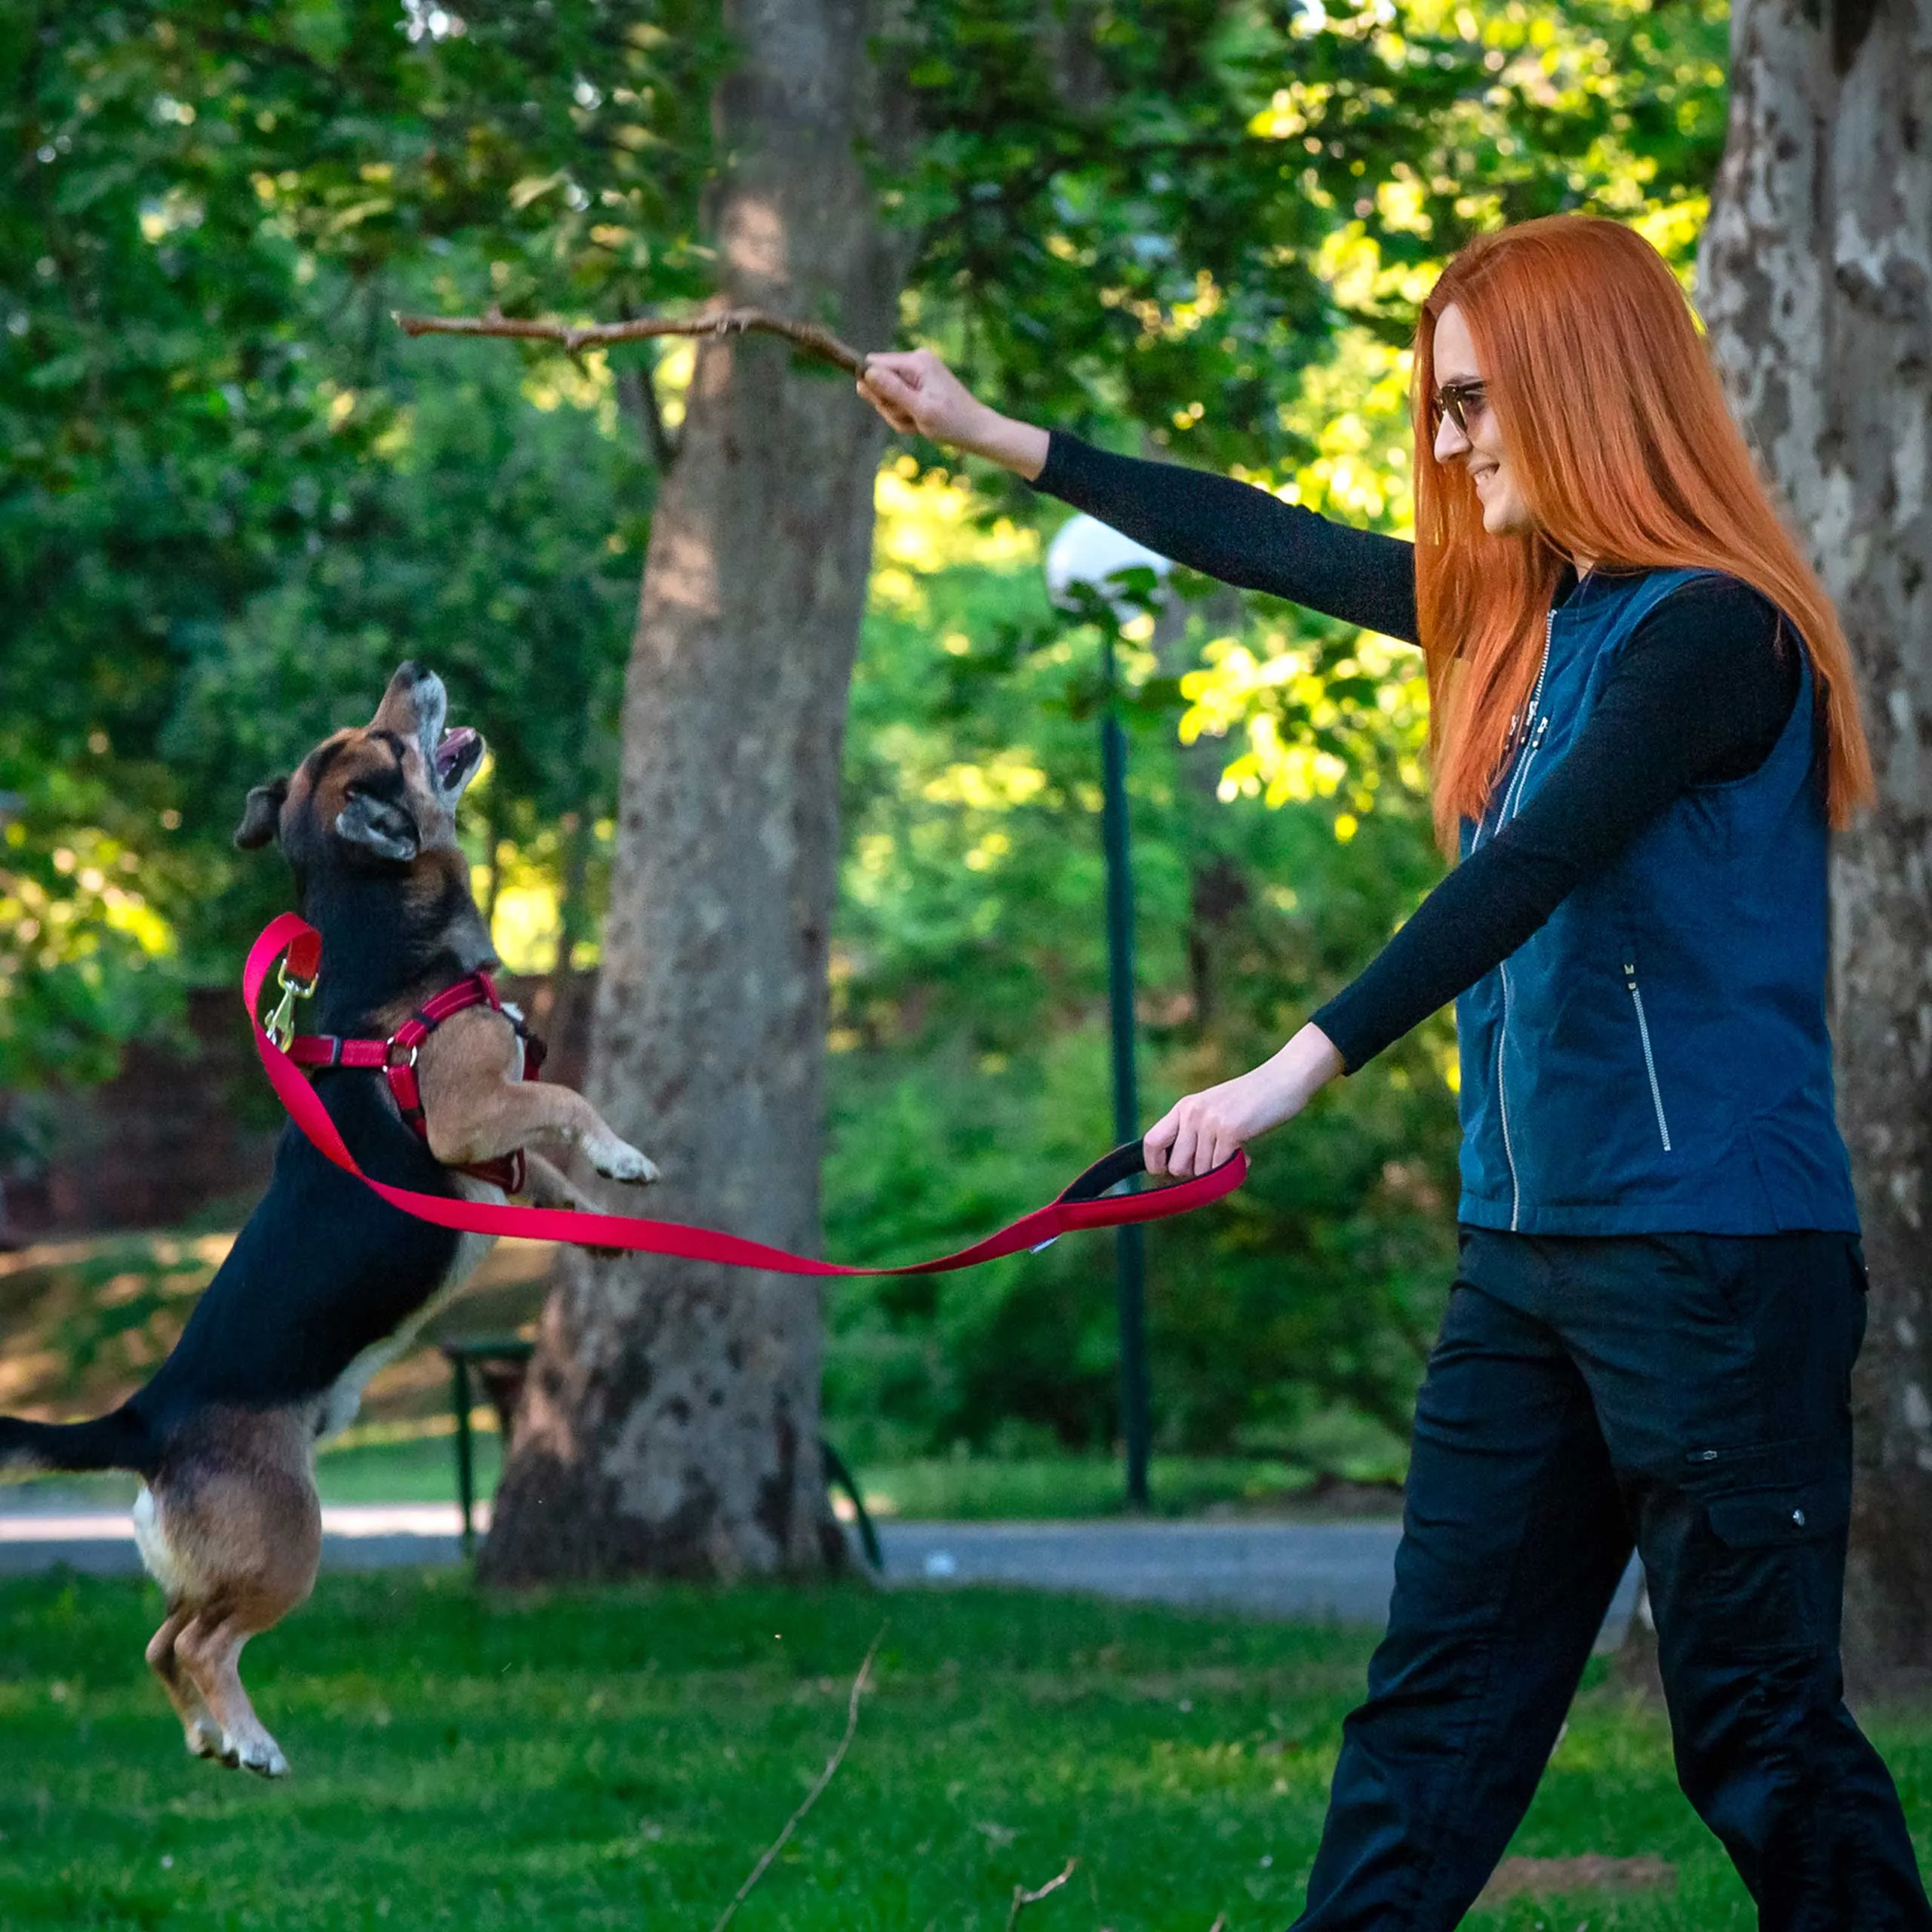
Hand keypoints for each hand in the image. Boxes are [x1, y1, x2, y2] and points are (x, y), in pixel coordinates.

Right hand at [856, 349, 1048, 478]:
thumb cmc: (951, 422)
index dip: (873, 388)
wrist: (976, 430)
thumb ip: (893, 391)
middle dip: (888, 405)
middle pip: (878, 381)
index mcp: (916, 361)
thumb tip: (866, 373)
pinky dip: (905, 414)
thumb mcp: (919, 410)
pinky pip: (898, 399)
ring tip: (918, 422)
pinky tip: (920, 421)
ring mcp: (918, 371)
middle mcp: (916, 360)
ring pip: (887, 394)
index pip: (872, 365)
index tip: (889, 405)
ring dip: (897, 414)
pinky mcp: (920, 382)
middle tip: (910, 419)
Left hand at [1143, 1023, 1343, 1178]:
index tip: (1171, 1177)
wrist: (1284, 1078)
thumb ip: (1197, 1133)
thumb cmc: (1252, 1100)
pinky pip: (1220, 1168)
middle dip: (1196, 1176)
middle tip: (1216, 1165)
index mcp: (1184, 1107)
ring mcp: (1210, 1121)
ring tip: (1237, 1154)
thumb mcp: (1215, 1109)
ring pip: (1201, 1172)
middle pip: (1176, 1167)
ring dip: (1220, 1172)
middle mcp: (1191, 1113)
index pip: (1151, 1142)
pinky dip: (1234, 1171)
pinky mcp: (1230, 1129)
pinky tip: (1247, 1157)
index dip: (1156, 1166)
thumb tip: (1182, 1172)